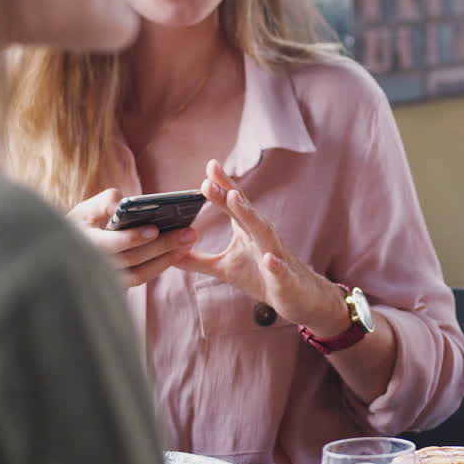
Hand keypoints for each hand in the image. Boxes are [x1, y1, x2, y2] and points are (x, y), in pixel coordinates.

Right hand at [67, 188, 197, 285]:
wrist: (72, 249)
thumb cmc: (84, 222)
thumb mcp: (89, 208)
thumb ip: (107, 202)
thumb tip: (126, 204)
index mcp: (83, 242)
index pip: (110, 244)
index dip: (132, 237)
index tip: (155, 229)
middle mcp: (93, 266)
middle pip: (132, 259)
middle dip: (162, 245)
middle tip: (189, 233)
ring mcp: (106, 279)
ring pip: (140, 274)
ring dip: (167, 258)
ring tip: (189, 241)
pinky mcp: (118, 285)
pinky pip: (142, 278)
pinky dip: (161, 265)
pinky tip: (179, 251)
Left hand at [182, 160, 348, 334]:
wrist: (295, 297)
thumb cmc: (261, 277)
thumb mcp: (224, 269)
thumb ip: (198, 260)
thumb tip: (169, 254)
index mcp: (248, 231)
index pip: (233, 204)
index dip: (222, 186)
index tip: (209, 166)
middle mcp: (262, 237)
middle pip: (245, 212)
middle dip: (229, 195)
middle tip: (211, 178)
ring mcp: (274, 255)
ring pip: (263, 233)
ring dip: (250, 216)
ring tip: (235, 200)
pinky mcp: (284, 278)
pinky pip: (279, 270)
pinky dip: (275, 264)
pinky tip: (269, 259)